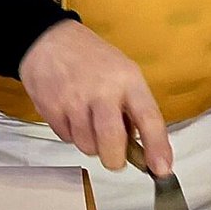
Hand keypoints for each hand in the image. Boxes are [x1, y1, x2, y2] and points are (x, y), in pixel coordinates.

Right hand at [19, 20, 173, 174]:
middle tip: (114, 157)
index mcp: (128, 80)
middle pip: (113, 142)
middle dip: (114, 159)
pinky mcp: (52, 108)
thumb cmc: (91, 58)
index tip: (162, 169)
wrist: (48, 40)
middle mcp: (103, 90)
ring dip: (91, 144)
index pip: (149, 118)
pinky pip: (67, 139)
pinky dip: (71, 134)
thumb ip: (134, 107)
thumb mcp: (123, 71)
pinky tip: (71, 114)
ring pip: (88, 147)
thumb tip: (143, 147)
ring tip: (88, 122)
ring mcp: (75, 100)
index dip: (157, 147)